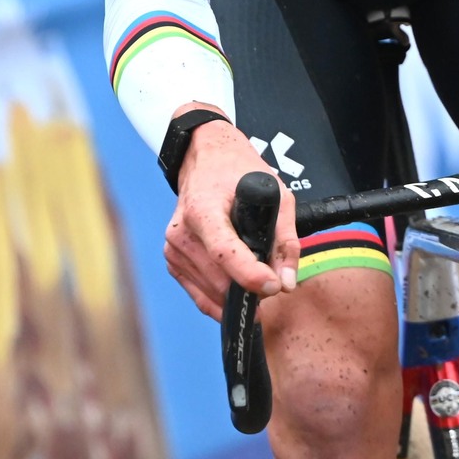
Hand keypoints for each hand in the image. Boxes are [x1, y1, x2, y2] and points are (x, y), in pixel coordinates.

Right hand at [162, 108, 300, 319]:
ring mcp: (173, 248)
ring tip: (257, 277)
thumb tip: (286, 283)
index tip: (273, 286)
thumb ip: (285, 240)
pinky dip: (222, 299)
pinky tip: (238, 288)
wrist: (205, 160)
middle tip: (274, 282)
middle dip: (251, 289)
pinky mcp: (172, 260)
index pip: (223, 251)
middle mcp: (182, 231)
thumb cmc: (239, 173)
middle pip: (219, 279)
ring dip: (238, 296)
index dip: (249, 274)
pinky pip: (200, 296)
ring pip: (212, 293)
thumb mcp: (275, 194)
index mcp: (203, 209)